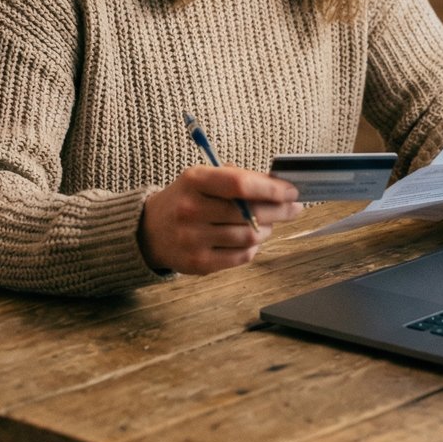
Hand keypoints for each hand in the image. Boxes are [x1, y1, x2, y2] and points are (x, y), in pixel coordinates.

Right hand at [138, 165, 300, 274]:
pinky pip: (241, 256)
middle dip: (280, 210)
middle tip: (293, 208)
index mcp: (194, 181)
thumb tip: (279, 186)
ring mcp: (193, 239)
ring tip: (268, 223)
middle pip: (250, 213)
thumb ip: (238, 178)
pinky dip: (253, 247)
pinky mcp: (199, 263)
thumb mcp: (203, 178)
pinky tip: (251, 239)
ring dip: (267, 229)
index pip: (240, 184)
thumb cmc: (186, 199)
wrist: (149, 230)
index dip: (271, 189)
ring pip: (250, 237)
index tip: (291, 191)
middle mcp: (191, 210)